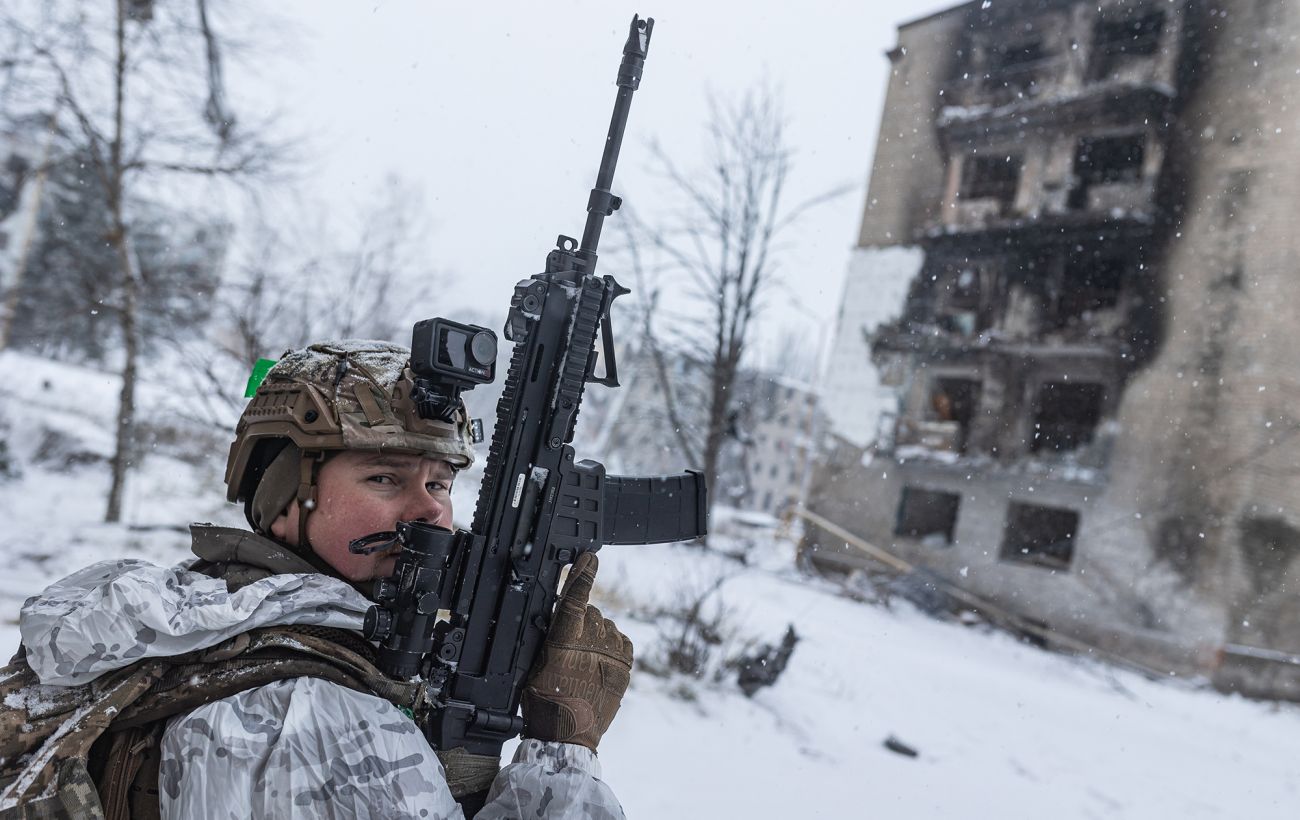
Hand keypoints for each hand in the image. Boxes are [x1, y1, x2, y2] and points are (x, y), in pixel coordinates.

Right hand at [521, 552, 632, 751]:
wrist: (569, 736)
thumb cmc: (544, 703)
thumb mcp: (534, 664)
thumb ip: (548, 635)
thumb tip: (556, 612)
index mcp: (564, 642)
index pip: (574, 599)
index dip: (582, 575)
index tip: (589, 557)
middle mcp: (592, 644)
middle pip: (589, 611)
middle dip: (579, 620)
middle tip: (568, 646)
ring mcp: (612, 655)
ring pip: (605, 625)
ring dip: (595, 634)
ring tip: (583, 659)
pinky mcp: (626, 666)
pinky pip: (621, 639)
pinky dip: (612, 644)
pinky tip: (600, 659)